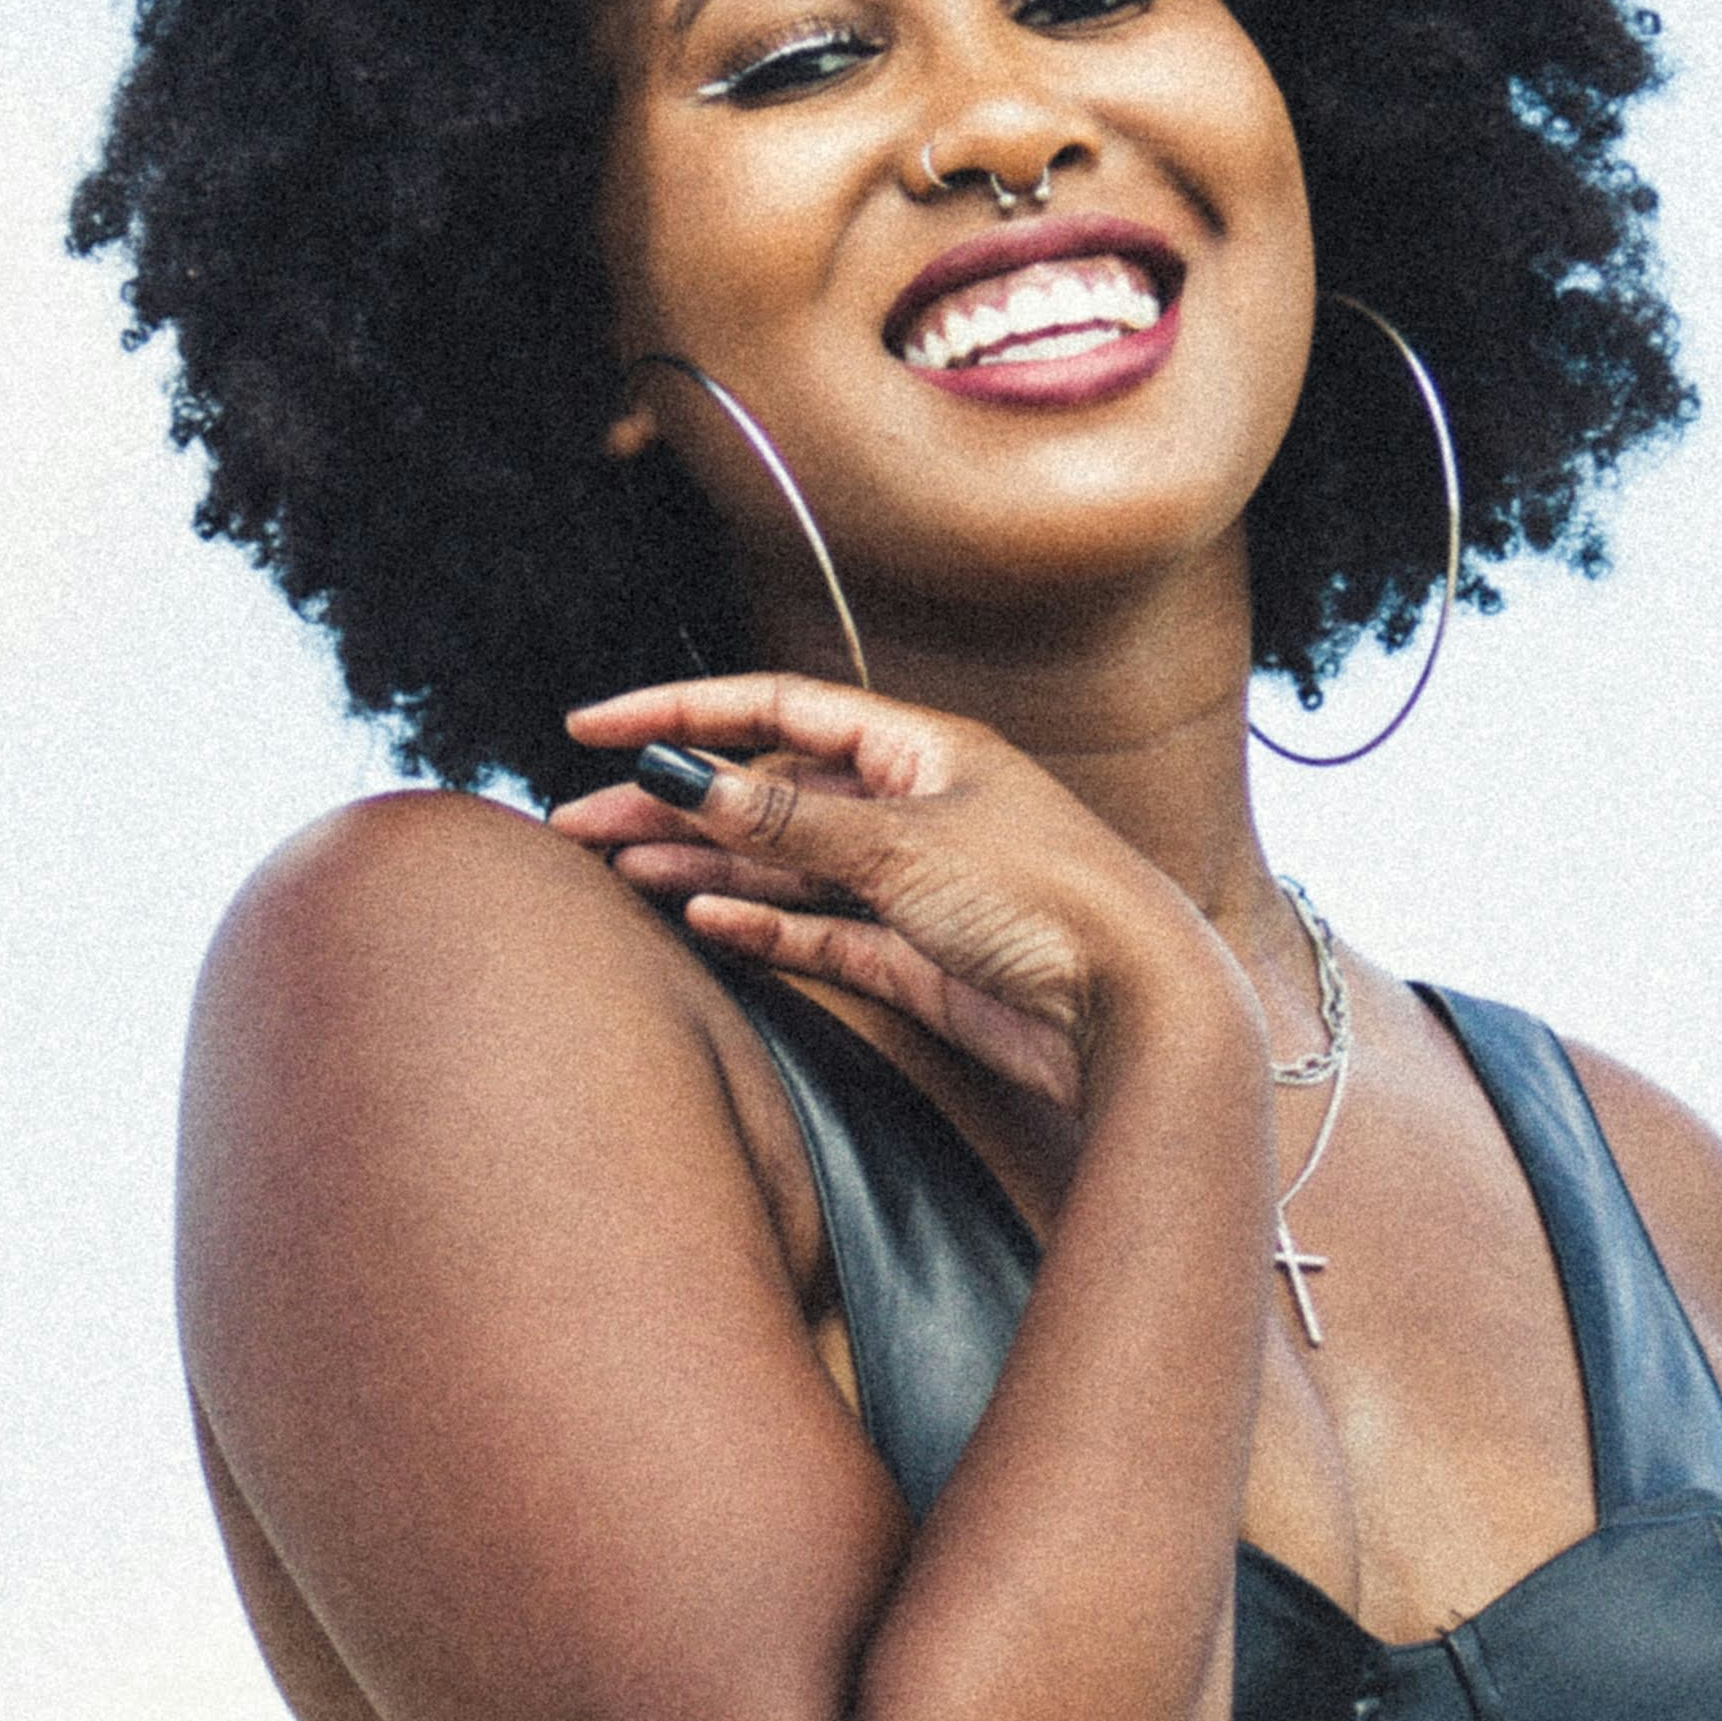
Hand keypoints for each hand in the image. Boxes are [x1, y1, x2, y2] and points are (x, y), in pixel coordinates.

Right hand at [555, 673, 1252, 1114]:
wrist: (1141, 1011)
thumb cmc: (1047, 903)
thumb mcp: (899, 846)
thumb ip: (780, 819)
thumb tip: (677, 771)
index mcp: (920, 748)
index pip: (777, 709)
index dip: (683, 712)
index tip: (595, 727)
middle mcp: (914, 806)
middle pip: (771, 792)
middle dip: (676, 804)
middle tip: (580, 825)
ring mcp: (916, 884)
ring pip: (785, 864)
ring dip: (704, 865)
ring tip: (620, 872)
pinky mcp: (921, 957)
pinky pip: (819, 930)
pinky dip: (760, 924)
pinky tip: (701, 921)